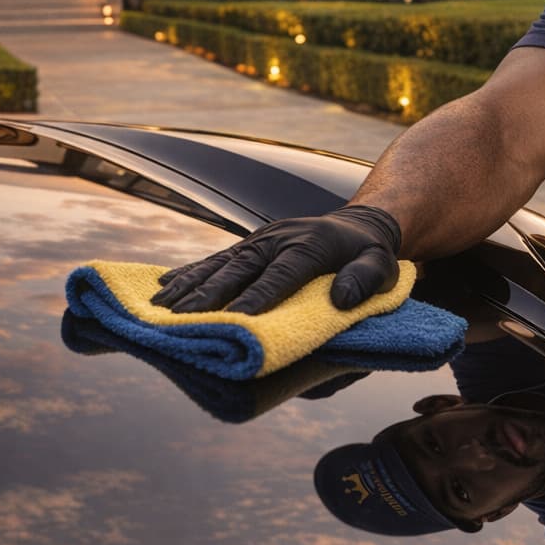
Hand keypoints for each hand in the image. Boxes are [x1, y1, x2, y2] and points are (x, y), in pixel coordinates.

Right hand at [151, 204, 401, 313]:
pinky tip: (162, 287)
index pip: (280, 275)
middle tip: (180, 319)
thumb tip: (341, 300)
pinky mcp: (249, 245)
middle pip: (240, 269)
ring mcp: (260, 240)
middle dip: (208, 294)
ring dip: (189, 285)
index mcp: (310, 245)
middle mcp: (279, 239)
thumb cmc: (371, 254)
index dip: (258, 296)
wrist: (360, 225)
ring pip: (220, 263)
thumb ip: (366, 280)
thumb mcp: (383, 265)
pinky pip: (215, 258)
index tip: (236, 319)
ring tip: (161, 309)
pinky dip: (188, 272)